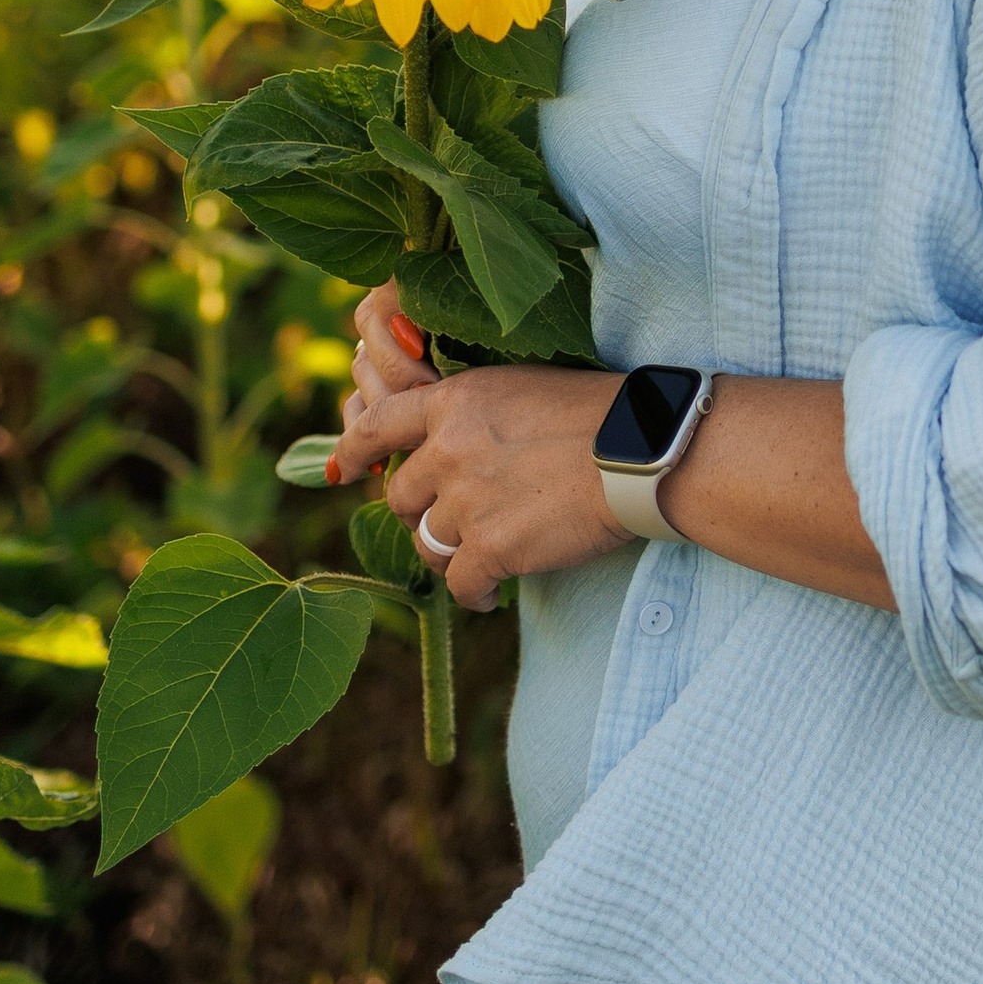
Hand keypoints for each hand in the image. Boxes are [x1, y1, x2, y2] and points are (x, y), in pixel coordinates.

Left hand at [332, 281, 626, 605]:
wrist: (641, 451)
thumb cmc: (600, 414)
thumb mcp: (523, 389)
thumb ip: (475, 415)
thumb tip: (452, 446)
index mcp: (454, 401)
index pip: (377, 424)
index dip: (352, 450)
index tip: (341, 469)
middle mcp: (448, 448)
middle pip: (400, 497)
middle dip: (422, 513)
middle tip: (456, 521)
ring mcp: (466, 501)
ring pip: (429, 544)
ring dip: (451, 556)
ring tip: (480, 560)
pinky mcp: (491, 548)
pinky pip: (460, 585)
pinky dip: (474, 594)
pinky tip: (491, 594)